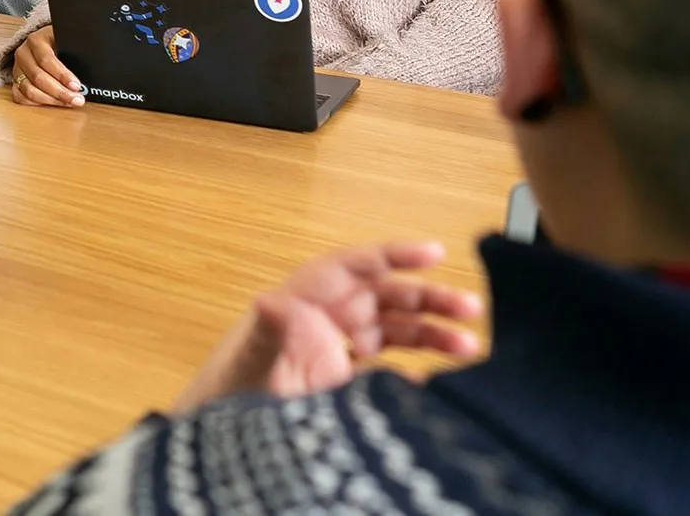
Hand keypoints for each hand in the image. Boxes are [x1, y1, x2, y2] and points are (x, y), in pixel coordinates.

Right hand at [9, 26, 83, 107]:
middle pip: (38, 78)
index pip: (47, 60)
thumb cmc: (57, 41)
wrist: (42, 41)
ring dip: (51, 100)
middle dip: (60, 92)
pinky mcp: (15, 81)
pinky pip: (20, 97)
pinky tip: (52, 103)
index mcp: (35, 40)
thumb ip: (74, 49)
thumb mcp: (66, 38)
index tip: (77, 86)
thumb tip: (92, 65)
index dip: (62, 75)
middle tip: (77, 99)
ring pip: (29, 90)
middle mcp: (23, 54)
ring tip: (68, 103)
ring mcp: (17, 69)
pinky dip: (37, 103)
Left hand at [170, 241, 482, 413]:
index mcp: (304, 301)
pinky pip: (384, 370)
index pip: (355, 266)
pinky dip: (412, 375)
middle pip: (385, 296)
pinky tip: (436, 387)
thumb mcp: (249, 360)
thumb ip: (267, 333)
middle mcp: (323, 319)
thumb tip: (271, 302)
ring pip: (392, 330)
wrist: (219, 436)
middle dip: (428, 299)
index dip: (394, 255)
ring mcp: (333, 350)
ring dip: (431, 336)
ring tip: (470, 348)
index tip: (434, 253)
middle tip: (470, 309)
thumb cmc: (228, 391)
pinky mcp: (340, 382)